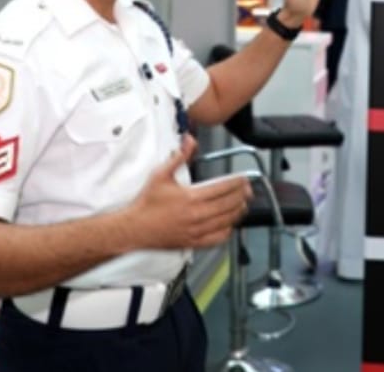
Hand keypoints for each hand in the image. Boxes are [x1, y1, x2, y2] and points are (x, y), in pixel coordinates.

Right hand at [125, 135, 251, 249]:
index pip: (222, 188)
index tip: (243, 178)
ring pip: (227, 221)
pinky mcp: (193, 242)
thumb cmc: (147, 203)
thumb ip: (179, 157)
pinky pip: (217, 238)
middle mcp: (197, 215)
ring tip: (243, 204)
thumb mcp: (161, 174)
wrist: (134, 228)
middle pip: (229, 205)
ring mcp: (197, 231)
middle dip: (242, 195)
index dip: (236, 183)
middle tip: (248, 189)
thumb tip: (189, 140)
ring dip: (238, 212)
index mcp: (192, 198)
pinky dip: (227, 231)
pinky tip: (230, 224)